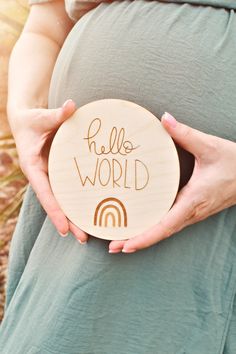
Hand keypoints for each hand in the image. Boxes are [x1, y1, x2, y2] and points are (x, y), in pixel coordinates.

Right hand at [11, 99, 87, 243]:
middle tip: (84, 238)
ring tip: (89, 233)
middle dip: (68, 221)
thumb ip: (56, 115)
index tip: (65, 228)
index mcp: (33, 167)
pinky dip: (77, 201)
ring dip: (74, 216)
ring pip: (62, 200)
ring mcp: (50, 177)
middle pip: (55, 203)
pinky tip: (91, 210)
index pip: (45, 193)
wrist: (28, 122)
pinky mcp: (58, 174)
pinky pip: (68, 190)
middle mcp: (42, 176)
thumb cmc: (33, 120)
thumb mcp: (41, 117)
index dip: (55, 211)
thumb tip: (71, 105)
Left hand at [109, 112, 235, 252]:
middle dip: (137, 241)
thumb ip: (185, 134)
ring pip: (166, 230)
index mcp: (194, 200)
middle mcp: (192, 212)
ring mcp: (193, 213)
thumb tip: (164, 119)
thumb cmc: (234, 163)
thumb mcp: (210, 146)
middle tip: (113, 246)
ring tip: (121, 240)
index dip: (145, 237)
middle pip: (161, 232)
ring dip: (144, 237)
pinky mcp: (193, 210)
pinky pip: (171, 223)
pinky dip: (154, 229)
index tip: (126, 245)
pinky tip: (142, 225)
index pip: (166, 225)